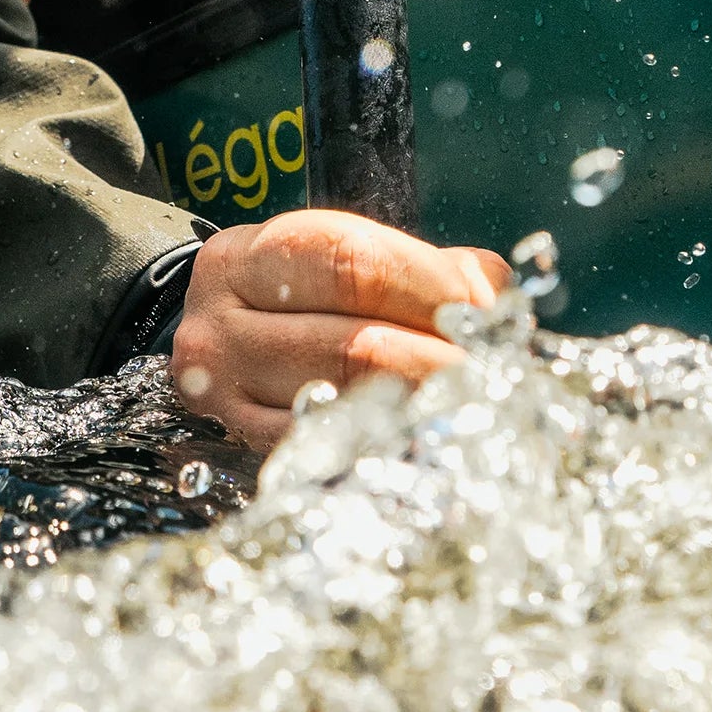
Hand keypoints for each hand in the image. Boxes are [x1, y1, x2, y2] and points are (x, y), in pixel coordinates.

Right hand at [169, 209, 509, 449]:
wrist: (218, 344)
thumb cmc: (300, 293)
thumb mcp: (342, 255)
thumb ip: (424, 266)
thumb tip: (492, 294)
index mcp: (244, 259)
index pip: (351, 265)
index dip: (429, 286)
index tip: (480, 306)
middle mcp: (219, 328)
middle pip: (356, 346)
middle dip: (440, 358)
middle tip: (494, 367)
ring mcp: (225, 400)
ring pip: (348, 407)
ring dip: (426, 406)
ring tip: (473, 398)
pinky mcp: (244, 455)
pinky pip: (334, 457)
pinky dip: (392, 443)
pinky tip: (427, 432)